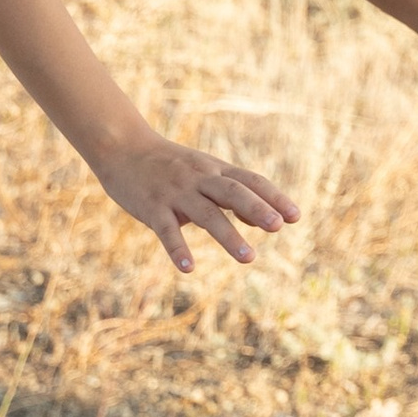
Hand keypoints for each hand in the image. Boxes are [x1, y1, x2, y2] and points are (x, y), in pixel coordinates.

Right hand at [97, 140, 298, 274]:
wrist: (122, 148)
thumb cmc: (168, 165)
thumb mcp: (203, 173)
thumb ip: (233, 196)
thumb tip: (264, 220)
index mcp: (214, 170)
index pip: (250, 180)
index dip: (273, 197)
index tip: (295, 217)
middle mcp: (198, 179)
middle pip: (232, 192)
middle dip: (256, 209)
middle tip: (277, 227)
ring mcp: (175, 193)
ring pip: (206, 214)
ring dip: (228, 236)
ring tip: (249, 259)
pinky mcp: (152, 207)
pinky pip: (167, 230)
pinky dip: (178, 249)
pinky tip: (188, 268)